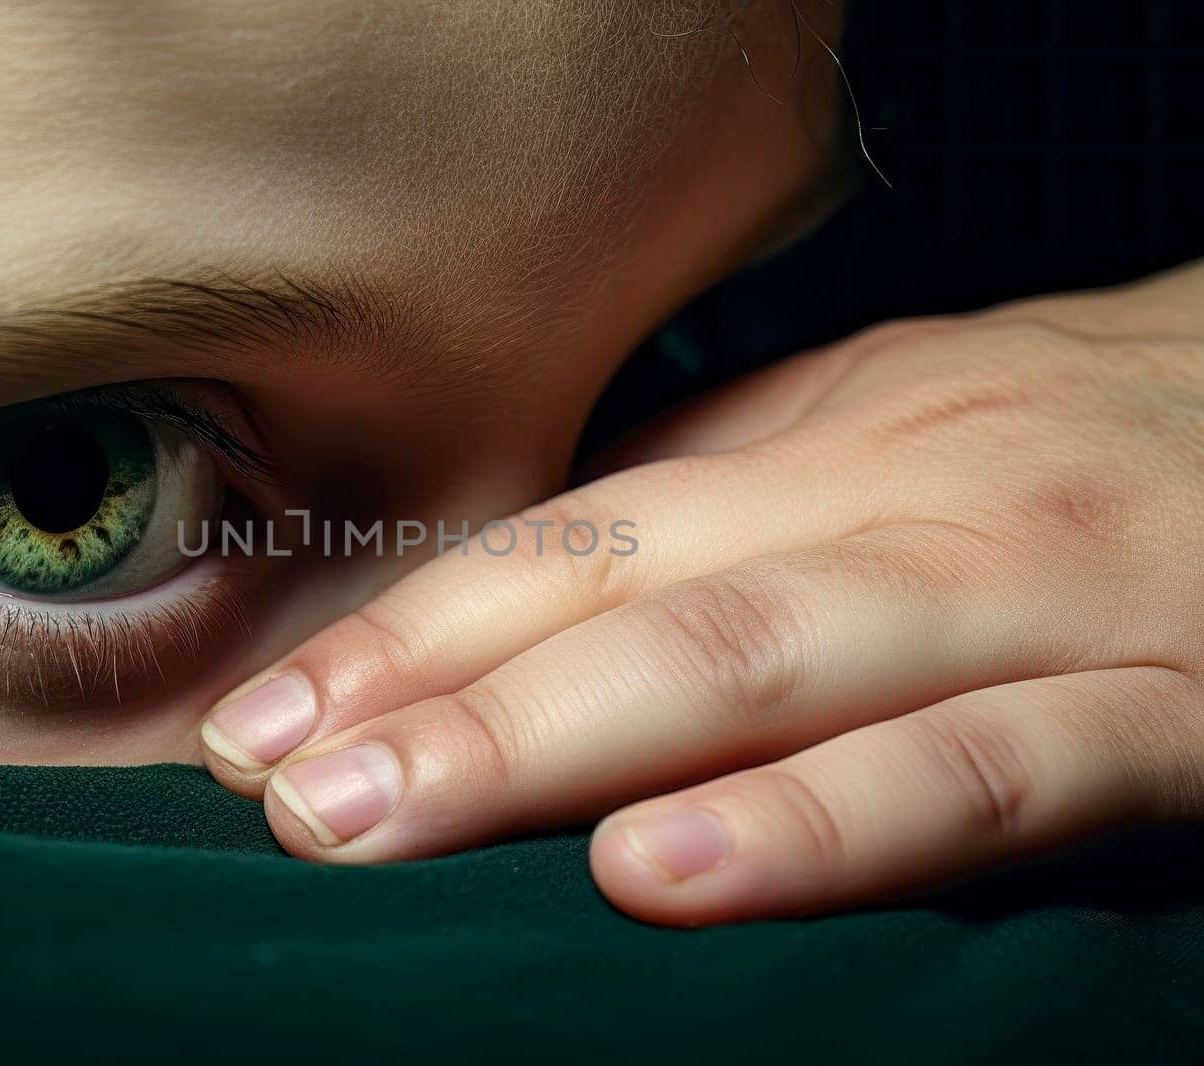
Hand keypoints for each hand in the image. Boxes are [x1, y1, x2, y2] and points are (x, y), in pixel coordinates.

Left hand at [199, 262, 1203, 924]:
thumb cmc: (1056, 466)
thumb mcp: (873, 457)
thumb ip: (712, 520)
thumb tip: (516, 602)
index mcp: (812, 444)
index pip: (568, 537)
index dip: (405, 630)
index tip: (261, 721)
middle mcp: (890, 504)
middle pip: (624, 588)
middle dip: (433, 690)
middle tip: (273, 785)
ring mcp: (1016, 602)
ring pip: (757, 660)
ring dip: (551, 743)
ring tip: (383, 818)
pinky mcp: (1157, 715)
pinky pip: (974, 771)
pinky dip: (817, 826)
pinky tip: (666, 876)